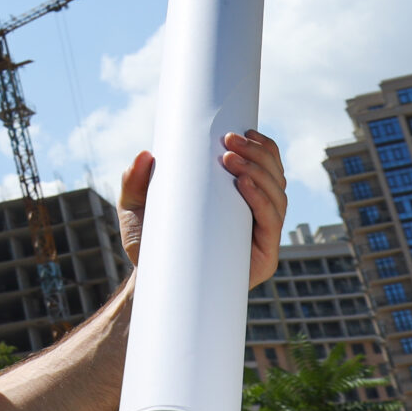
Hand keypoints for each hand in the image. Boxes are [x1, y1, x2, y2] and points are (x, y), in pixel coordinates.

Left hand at [117, 131, 288, 285]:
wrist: (150, 279)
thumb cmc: (148, 240)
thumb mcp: (135, 205)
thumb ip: (134, 180)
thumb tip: (145, 154)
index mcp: (238, 199)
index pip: (266, 169)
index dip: (264, 148)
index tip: (244, 131)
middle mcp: (256, 217)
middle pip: (276, 179)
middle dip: (259, 155)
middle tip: (230, 142)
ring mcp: (259, 238)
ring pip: (278, 197)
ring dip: (259, 173)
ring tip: (231, 160)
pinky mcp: (262, 260)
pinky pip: (271, 226)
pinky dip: (261, 202)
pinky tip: (244, 185)